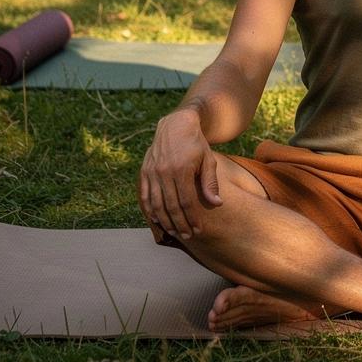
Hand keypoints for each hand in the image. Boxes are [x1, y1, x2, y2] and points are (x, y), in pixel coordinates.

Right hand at [139, 107, 222, 239]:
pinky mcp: (144, 171)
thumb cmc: (196, 144)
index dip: (192, 218)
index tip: (198, 230)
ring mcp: (152, 171)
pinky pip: (144, 195)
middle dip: (179, 223)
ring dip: (164, 220)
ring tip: (174, 231)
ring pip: (156, 203)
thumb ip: (210, 183)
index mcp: (182, 169)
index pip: (186, 201)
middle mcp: (164, 171)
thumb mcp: (208, 160)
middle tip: (187, 236)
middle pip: (171, 206)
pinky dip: (148, 209)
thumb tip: (217, 204)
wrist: (176, 125)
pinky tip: (155, 220)